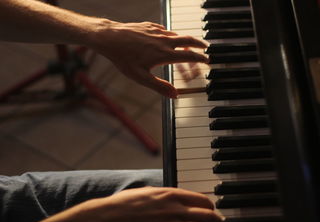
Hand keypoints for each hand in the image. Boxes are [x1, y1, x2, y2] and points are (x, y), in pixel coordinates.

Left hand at [90, 21, 208, 97]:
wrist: (110, 38)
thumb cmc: (124, 58)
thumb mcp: (141, 77)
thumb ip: (159, 87)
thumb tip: (175, 95)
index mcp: (164, 54)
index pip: (189, 55)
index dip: (201, 58)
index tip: (207, 60)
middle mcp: (164, 41)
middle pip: (188, 40)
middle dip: (199, 44)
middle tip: (206, 47)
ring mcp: (157, 32)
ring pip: (177, 34)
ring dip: (186, 39)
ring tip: (189, 44)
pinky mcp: (149, 26)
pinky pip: (165, 30)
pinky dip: (171, 35)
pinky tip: (168, 38)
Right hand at [94, 187, 222, 221]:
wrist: (108, 217)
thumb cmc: (126, 203)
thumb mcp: (149, 191)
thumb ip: (166, 194)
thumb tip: (177, 196)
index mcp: (171, 195)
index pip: (202, 200)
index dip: (211, 208)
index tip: (212, 212)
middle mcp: (174, 209)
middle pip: (207, 217)